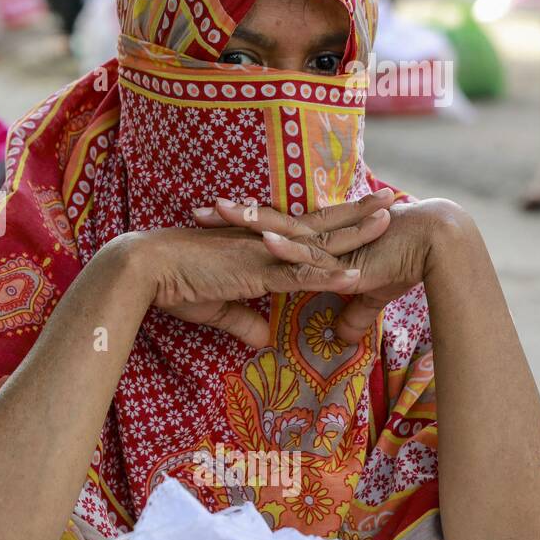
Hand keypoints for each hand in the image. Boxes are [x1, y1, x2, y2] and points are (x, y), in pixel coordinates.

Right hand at [121, 201, 386, 349]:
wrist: (148, 269)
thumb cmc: (174, 283)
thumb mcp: (215, 306)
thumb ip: (243, 319)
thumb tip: (264, 339)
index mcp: (255, 245)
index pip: (301, 232)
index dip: (332, 224)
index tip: (360, 215)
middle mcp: (263, 242)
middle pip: (319, 226)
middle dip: (356, 214)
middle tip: (390, 200)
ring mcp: (261, 254)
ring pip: (317, 244)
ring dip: (354, 234)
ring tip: (388, 222)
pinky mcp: (254, 272)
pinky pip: (298, 276)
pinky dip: (327, 277)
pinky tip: (356, 276)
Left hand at [205, 194, 474, 342]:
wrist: (440, 246)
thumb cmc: (405, 264)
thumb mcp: (371, 295)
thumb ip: (353, 315)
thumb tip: (342, 337)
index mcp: (319, 244)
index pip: (274, 233)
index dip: (244, 229)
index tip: (211, 226)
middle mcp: (320, 240)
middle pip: (269, 226)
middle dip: (233, 220)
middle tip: (196, 212)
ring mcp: (331, 248)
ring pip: (284, 232)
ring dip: (252, 223)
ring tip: (219, 212)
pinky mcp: (346, 260)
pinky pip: (311, 255)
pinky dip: (288, 247)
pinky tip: (264, 240)